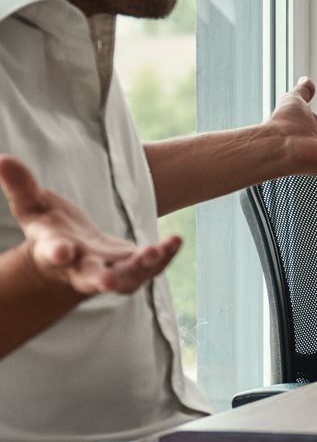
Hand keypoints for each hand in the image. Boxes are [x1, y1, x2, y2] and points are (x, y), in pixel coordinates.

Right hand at [2, 156, 180, 295]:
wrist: (69, 255)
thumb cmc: (49, 227)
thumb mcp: (33, 206)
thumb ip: (21, 186)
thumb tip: (2, 159)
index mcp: (54, 250)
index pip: (53, 253)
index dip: (56, 253)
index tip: (63, 252)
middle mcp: (81, 266)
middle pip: (90, 278)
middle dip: (101, 279)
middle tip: (109, 282)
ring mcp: (109, 270)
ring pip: (126, 278)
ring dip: (142, 268)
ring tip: (157, 251)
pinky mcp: (131, 268)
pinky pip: (149, 268)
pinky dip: (163, 257)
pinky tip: (175, 241)